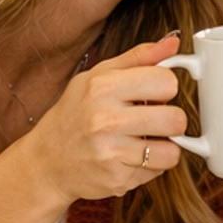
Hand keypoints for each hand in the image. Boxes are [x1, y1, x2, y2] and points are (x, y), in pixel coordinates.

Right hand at [27, 36, 187, 205]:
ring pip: (172, 152)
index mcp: (102, 87)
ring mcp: (111, 153)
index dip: (165, 88)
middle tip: (153, 120)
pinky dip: (150, 166)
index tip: (154, 94)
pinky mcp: (117, 179)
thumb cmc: (73, 114)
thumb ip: (137, 59)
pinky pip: (157, 171)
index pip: (166, 82)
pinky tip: (131, 158)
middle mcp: (105, 120)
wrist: (46, 161)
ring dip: (164, 147)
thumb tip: (172, 42)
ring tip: (144, 141)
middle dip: (171, 120)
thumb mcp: (96, 77)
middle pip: (176, 120)